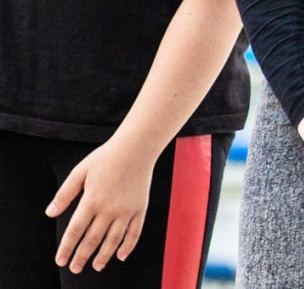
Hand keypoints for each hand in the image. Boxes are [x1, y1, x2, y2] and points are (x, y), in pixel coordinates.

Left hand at [46, 135, 155, 272]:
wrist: (137, 147)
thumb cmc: (106, 157)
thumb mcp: (80, 172)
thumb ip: (64, 194)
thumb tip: (49, 214)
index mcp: (91, 200)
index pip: (75, 231)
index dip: (66, 248)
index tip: (60, 261)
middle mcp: (109, 209)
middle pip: (93, 240)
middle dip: (82, 256)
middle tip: (75, 269)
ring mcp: (127, 210)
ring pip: (113, 240)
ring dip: (103, 256)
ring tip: (96, 266)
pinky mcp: (141, 208)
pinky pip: (135, 232)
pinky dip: (128, 246)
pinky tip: (121, 256)